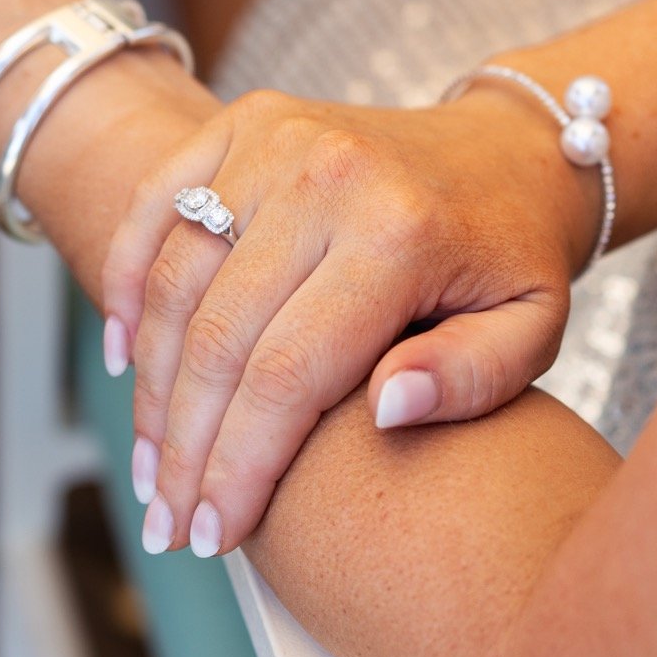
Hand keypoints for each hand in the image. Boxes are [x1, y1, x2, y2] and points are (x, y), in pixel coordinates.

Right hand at [99, 85, 600, 556]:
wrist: (509, 149)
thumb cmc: (513, 256)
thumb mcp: (532, 330)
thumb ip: (472, 379)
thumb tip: (386, 411)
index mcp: (400, 233)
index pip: (288, 373)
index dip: (239, 465)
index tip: (213, 536)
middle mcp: (328, 174)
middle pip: (218, 335)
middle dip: (183, 445)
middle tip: (168, 523)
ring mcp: (277, 138)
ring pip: (175, 279)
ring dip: (149, 385)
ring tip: (151, 465)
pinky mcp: (243, 121)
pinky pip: (154, 204)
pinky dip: (124, 283)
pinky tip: (124, 360)